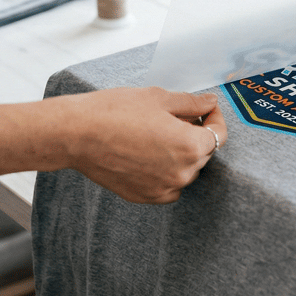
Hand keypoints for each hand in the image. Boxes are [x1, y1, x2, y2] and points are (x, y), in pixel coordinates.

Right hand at [65, 87, 226, 203]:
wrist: (77, 134)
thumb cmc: (117, 112)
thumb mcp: (161, 98)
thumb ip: (192, 103)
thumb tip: (209, 103)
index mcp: (190, 147)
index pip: (219, 135)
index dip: (215, 118)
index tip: (206, 109)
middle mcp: (181, 174)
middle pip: (203, 152)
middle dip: (197, 133)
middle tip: (178, 116)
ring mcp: (162, 189)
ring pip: (186, 170)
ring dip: (181, 152)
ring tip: (158, 132)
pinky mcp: (144, 197)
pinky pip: (168, 185)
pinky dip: (166, 170)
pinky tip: (148, 152)